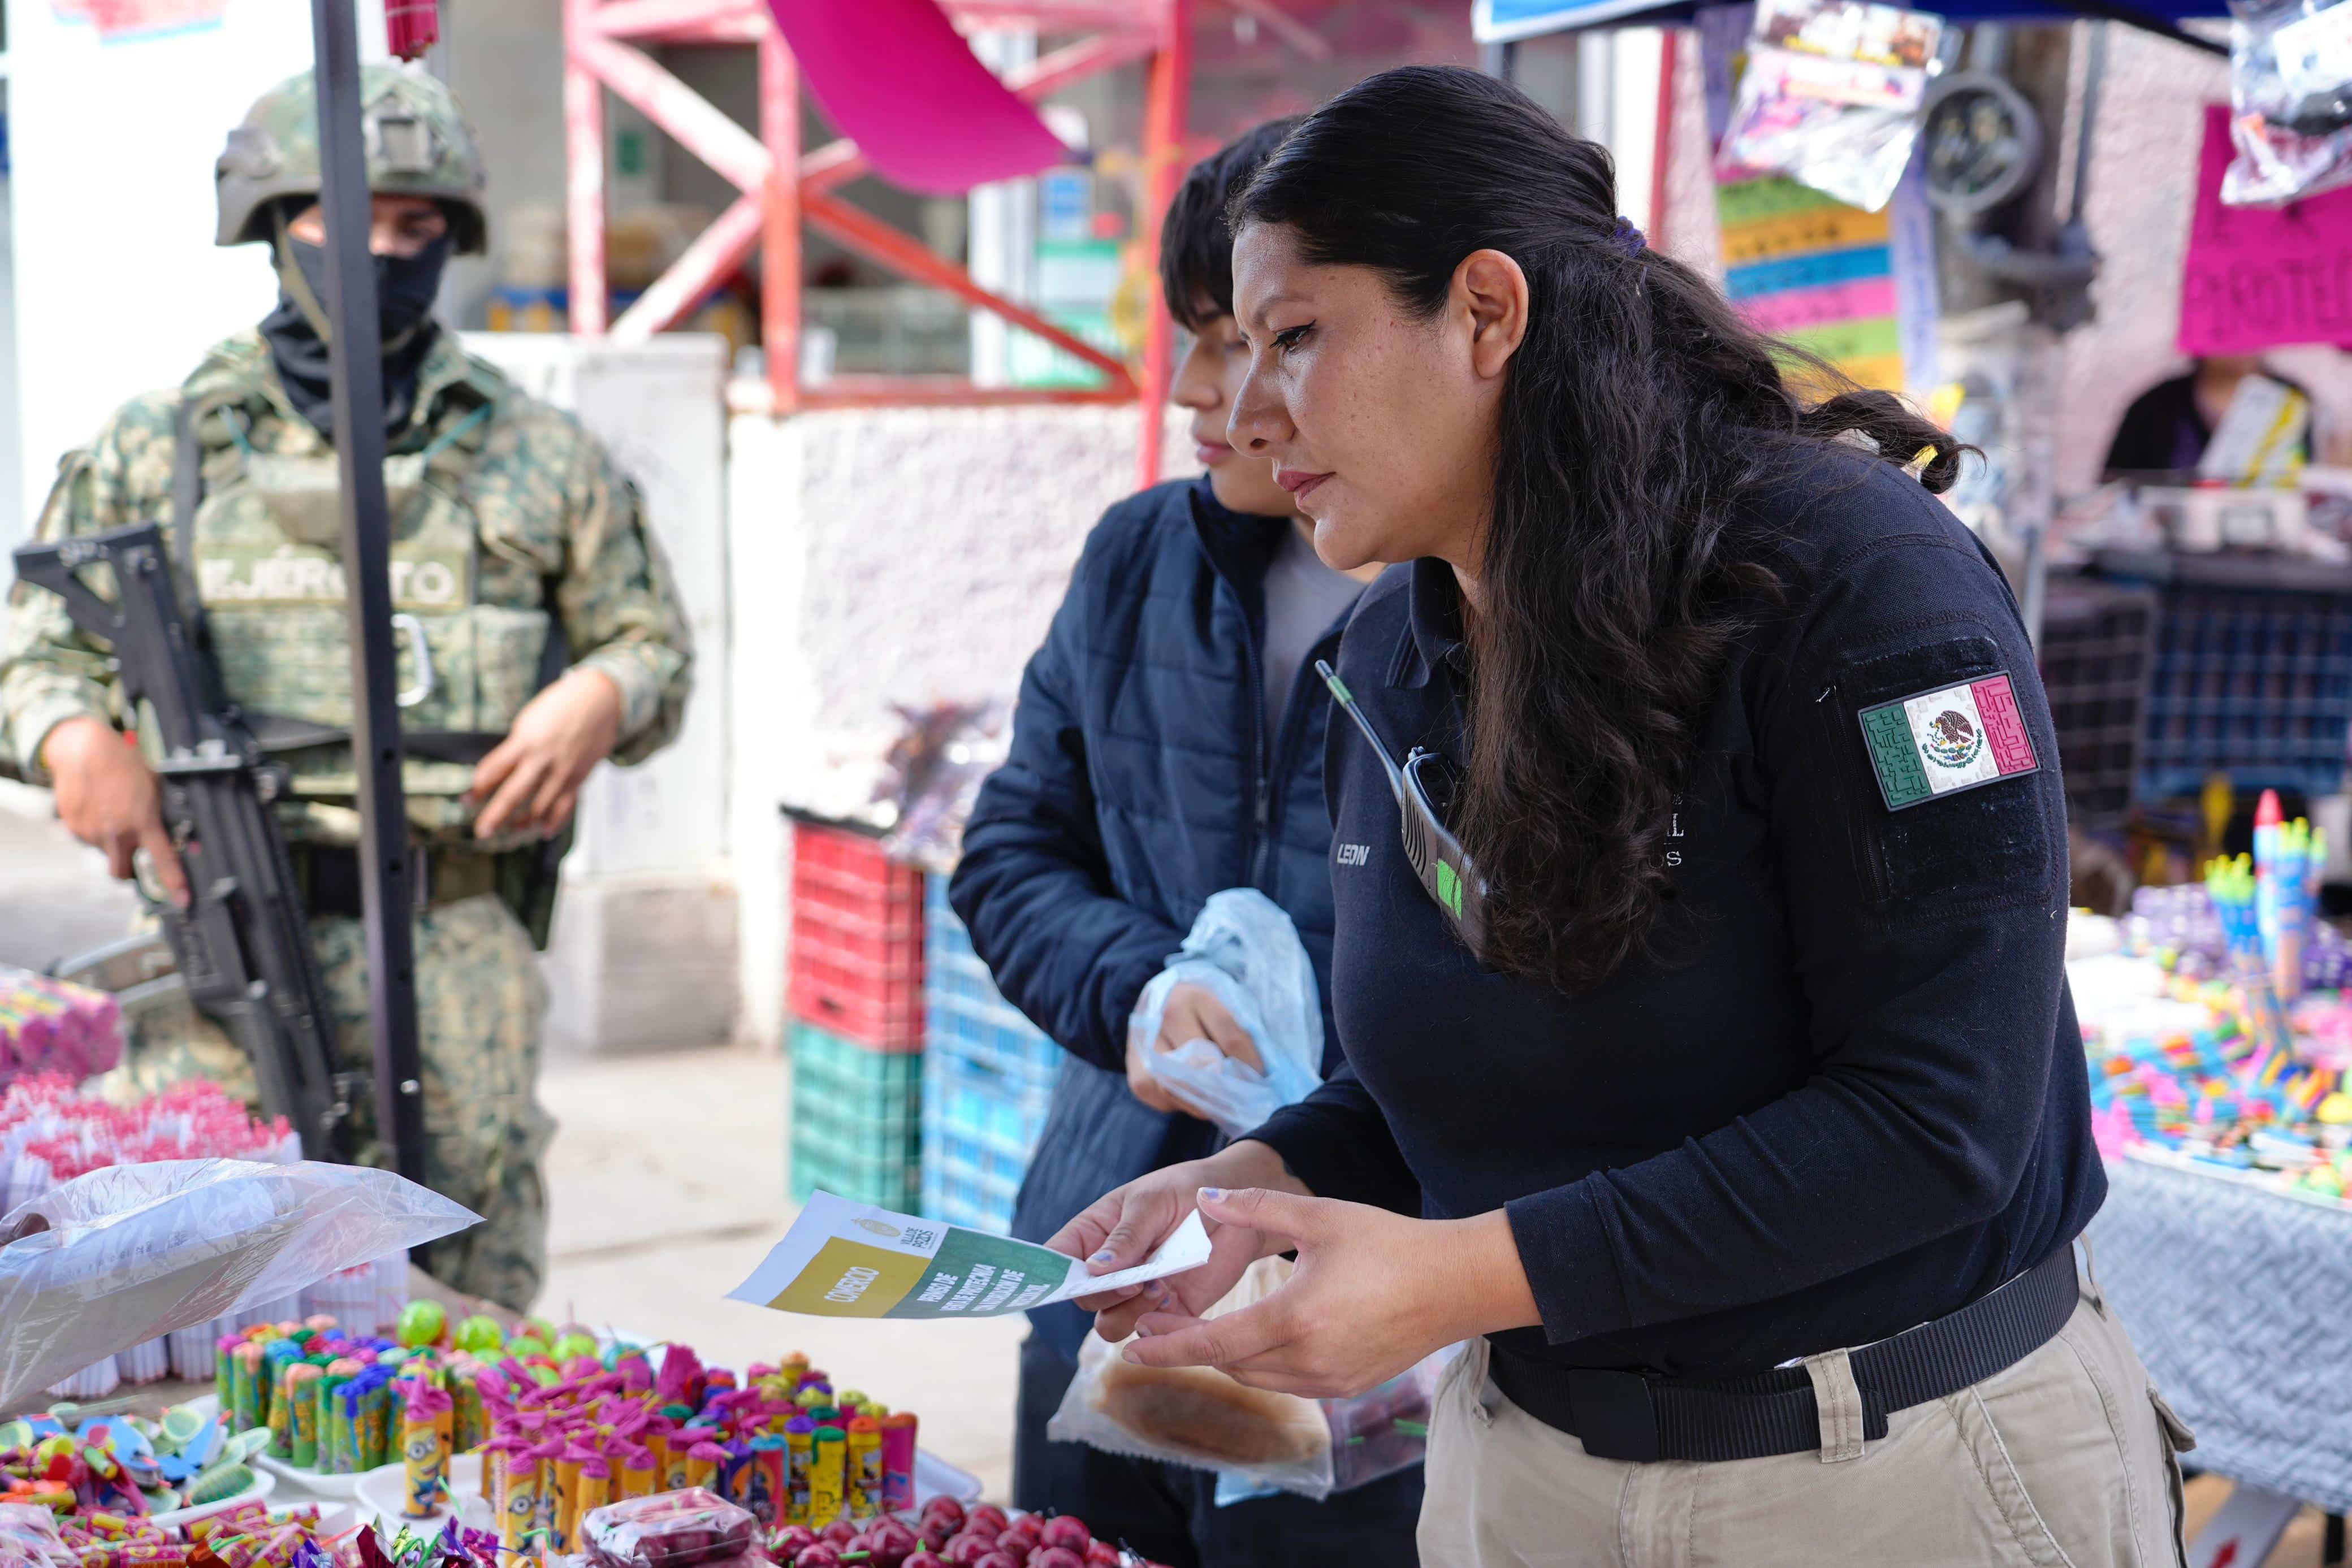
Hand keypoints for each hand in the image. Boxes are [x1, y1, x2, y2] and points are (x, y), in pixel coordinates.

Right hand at [41, 716, 186, 903]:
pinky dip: (95, 831)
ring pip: (104, 853)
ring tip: (114, 813)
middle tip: (133, 853)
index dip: (175, 882)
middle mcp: (116, 832)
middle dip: (128, 870)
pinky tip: (99, 809)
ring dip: (111, 843)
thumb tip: (192, 844)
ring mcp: (90, 832)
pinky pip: (88, 840)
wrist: (83, 749)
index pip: (163, 859)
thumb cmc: (126, 765)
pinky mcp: (72, 827)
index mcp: (143, 821)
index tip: (183, 900)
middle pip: (121, 872)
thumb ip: (170, 817)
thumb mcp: (157, 787)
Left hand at [467, 668, 622, 838]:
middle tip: (482, 831)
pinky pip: (566, 805)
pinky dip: (555, 821)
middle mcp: (543, 759)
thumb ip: (515, 748)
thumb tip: (497, 774)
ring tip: (512, 831)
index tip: (466, 800)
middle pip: (514, 793)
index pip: (494, 769)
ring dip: (524, 823)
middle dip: (496, 815)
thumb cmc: (559, 707)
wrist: (599, 699)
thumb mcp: (529, 721)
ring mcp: (563, 771)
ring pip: (541, 806)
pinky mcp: (580, 777)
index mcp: (525, 740)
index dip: (478, 787)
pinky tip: (545, 831)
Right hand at [1046, 1140, 1300, 1337]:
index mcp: (1095, 1233)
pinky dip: (1157, 1324)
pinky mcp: (1167, 1311)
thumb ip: (1125, 1235)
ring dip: (1128, 1313)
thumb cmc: (1188, 1191)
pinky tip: (1173, 1297)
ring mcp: (1136, 1292)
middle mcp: (1110, 1268)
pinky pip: (1149, 1332)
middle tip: (1134, 1280)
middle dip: (1103, 1295)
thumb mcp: (1153, 1202)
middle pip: (1083, 1298)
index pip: (1057, 1258)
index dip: (1052, 1274)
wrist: (1238, 1212)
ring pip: (1109, 1324)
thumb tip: (1093, 1268)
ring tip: (1159, 1288)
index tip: (1069, 1280)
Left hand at [1123, 1189, 1540, 1398]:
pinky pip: (1287, 1381)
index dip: (1168, 1347)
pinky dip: (1260, 1364)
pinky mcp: (1348, 1385)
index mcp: (1295, 1318)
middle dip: (1187, 1348)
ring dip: (1223, 1357)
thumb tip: (1206, 1200)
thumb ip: (1257, 1208)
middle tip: (1151, 1328)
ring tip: (1193, 1332)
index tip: (1130, 1348)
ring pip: (1257, 1376)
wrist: (1457, 1284)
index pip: (1213, 1343)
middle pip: (1228, 1363)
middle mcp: (1308, 1359)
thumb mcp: (1321, 1217)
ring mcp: (1330, 1379)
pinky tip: (1251, 1340)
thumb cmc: (1391, 1244)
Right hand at [1126, 981, 1263, 1117]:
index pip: (1231, 1039)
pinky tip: (1195, 1097)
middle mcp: (1166, 1017)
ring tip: (1222, 1102)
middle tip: (1244, 1098)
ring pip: (1179, 1087)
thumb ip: (1241, 1033)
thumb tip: (1259, 1074)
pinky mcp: (1135, 1071)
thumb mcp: (1225, 1004)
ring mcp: (1145, 1044)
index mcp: (1197, 997)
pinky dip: (1182, 1105)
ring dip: (1205, 1102)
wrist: (1160, 998)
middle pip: (1202, 1067)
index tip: (1262, 1078)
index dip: (1251, 1065)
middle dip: (1227, 1088)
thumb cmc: (1204, 1007)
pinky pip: (1162, 1099)